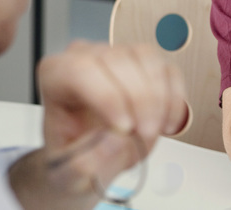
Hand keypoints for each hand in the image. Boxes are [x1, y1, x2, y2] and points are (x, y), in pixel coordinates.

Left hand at [12, 41, 186, 208]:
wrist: (90, 159)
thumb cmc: (73, 159)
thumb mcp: (68, 174)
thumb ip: (86, 162)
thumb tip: (117, 138)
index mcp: (56, 75)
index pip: (81, 70)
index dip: (107, 97)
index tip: (124, 128)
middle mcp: (86, 57)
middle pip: (119, 62)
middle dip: (139, 102)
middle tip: (143, 136)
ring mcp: (120, 56)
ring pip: (148, 60)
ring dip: (159, 99)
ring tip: (152, 132)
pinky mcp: (148, 65)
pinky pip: (169, 72)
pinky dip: (174, 100)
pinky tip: (167, 125)